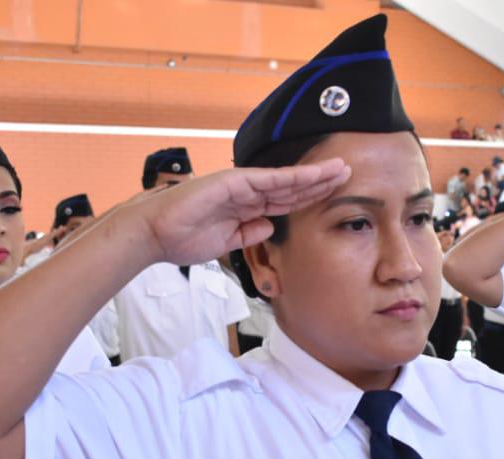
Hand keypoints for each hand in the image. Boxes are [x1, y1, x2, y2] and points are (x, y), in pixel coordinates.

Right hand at [134, 158, 349, 265]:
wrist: (155, 236)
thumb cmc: (183, 238)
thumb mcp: (226, 242)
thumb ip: (248, 234)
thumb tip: (269, 227)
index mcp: (246, 207)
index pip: (285, 201)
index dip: (310, 196)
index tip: (334, 194)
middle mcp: (246, 192)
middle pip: (291, 187)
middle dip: (320, 182)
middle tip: (347, 173)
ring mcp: (240, 185)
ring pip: (285, 180)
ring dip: (313, 176)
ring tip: (339, 170)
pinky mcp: (232, 182)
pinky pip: (268, 180)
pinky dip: (291, 178)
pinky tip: (312, 176)